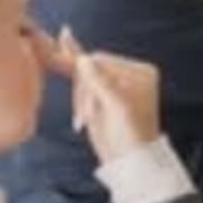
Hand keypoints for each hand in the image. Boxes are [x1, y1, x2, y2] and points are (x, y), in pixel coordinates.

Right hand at [61, 38, 166, 167]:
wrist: (127, 159)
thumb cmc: (130, 134)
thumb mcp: (117, 106)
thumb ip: (99, 81)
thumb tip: (82, 58)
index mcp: (141, 72)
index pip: (103, 62)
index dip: (88, 80)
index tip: (88, 104)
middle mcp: (129, 74)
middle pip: (91, 68)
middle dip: (83, 91)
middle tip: (86, 116)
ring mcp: (113, 83)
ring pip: (82, 76)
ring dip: (79, 97)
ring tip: (87, 119)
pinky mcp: (99, 94)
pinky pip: (81, 79)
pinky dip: (70, 71)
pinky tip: (62, 43)